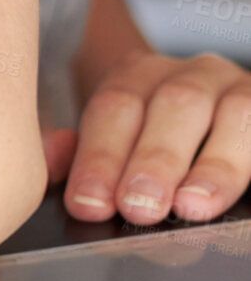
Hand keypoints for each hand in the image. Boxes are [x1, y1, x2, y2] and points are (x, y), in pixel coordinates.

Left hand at [56, 49, 250, 225]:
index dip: (100, 156)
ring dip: (212, 167)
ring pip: (231, 114)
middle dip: (153, 161)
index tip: (89, 203)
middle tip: (138, 206)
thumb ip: (84, 153)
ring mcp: (238, 89)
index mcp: (141, 75)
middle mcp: (192, 73)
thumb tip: (50, 160)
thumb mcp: (121, 144)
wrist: (221, 127)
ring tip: (191, 206)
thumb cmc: (161, 144)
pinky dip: (247, 163)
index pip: (114, 107)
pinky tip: (233, 197)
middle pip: (172, 105)